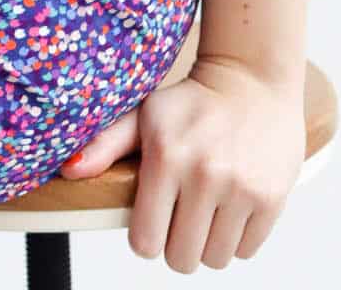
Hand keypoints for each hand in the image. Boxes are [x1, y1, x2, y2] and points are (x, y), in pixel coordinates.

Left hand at [57, 54, 305, 270]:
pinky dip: (237, 237)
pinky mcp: (272, 198)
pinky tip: (231, 203)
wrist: (252, 81)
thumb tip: (69, 170)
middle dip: (177, 242)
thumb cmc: (192, 103)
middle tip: (182, 212)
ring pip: (214, 260)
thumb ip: (106, 144)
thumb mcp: (145, 116)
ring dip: (208, 242)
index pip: (145, 242)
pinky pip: (246, 251)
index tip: (153, 216)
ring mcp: (241, 187)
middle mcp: (205, 173)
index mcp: (166, 155)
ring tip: (207, 206)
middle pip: (181, 259)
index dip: (146, 235)